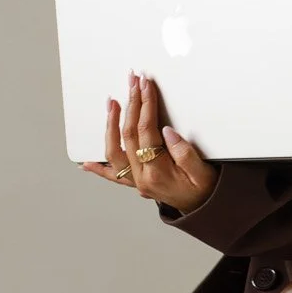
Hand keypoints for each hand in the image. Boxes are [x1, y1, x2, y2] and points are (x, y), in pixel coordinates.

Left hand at [81, 72, 217, 214]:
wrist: (204, 209)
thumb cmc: (205, 191)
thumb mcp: (203, 173)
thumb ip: (185, 153)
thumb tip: (167, 132)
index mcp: (158, 172)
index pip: (146, 131)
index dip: (146, 106)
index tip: (146, 87)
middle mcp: (142, 177)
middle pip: (129, 135)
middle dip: (131, 104)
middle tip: (133, 83)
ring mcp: (136, 181)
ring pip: (114, 151)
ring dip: (111, 125)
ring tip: (112, 103)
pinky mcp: (136, 183)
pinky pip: (113, 175)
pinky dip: (98, 168)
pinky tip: (86, 163)